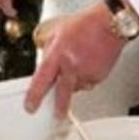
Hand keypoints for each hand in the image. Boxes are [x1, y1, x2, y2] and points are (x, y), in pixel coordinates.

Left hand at [24, 2, 126, 117]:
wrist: (108, 24)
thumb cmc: (84, 24)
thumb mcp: (56, 33)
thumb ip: (48, 51)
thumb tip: (44, 67)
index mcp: (58, 54)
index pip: (42, 80)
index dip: (34, 95)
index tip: (30, 106)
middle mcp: (72, 65)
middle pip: (62, 93)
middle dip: (59, 107)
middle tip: (57, 116)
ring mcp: (87, 72)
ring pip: (76, 86)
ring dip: (74, 81)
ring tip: (79, 62)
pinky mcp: (99, 76)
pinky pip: (89, 82)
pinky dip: (86, 77)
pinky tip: (88, 63)